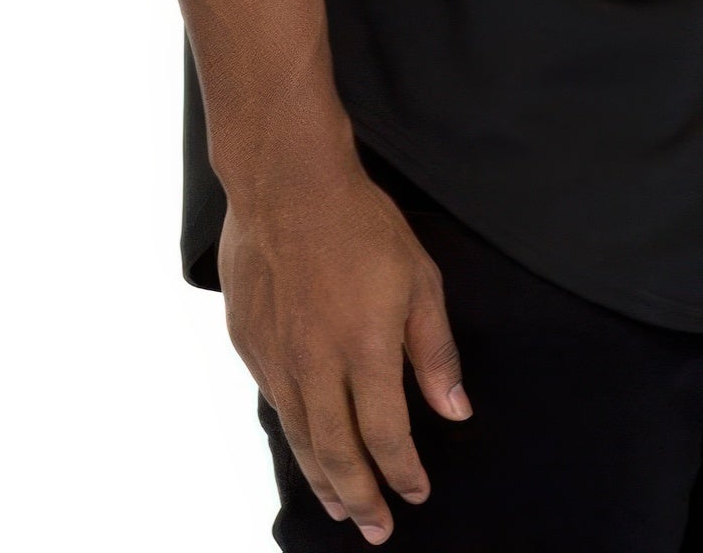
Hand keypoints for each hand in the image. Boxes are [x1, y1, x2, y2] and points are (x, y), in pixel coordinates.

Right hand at [218, 159, 471, 542]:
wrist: (286, 183)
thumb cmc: (360, 223)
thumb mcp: (419, 279)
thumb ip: (434, 351)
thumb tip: (454, 410)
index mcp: (365, 351)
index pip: (386, 437)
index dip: (403, 473)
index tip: (417, 493)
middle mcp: (316, 365)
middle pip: (339, 454)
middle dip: (361, 498)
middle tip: (376, 530)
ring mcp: (277, 357)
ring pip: (301, 437)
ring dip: (323, 478)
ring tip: (340, 505)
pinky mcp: (249, 342)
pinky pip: (275, 402)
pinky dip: (294, 433)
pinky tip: (305, 442)